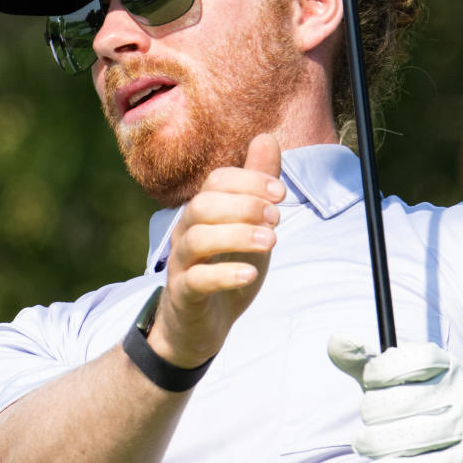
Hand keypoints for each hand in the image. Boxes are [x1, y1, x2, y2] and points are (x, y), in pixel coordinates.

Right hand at [151, 135, 285, 368]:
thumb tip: (267, 137)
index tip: (281, 193)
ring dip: (237, 235)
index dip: (250, 180)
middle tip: (277, 219)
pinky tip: (250, 273)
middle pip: (203, 204)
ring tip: (271, 241)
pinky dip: (224, 274)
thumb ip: (256, 185)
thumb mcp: (249, 224)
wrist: (200, 325)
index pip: (217, 180)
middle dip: (244, 205)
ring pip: (197, 238)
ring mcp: (181, 264)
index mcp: (203, 212)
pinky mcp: (184, 295)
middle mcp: (186, 232)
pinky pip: (196, 280)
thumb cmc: (225, 267)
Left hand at [327, 337, 462, 462]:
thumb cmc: (416, 411)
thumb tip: (336, 339)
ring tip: (362, 444)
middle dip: (372, 411)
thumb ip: (362, 361)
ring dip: (375, 443)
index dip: (380, 372)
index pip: (410, 360)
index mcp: (444, 364)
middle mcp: (460, 391)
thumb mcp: (390, 383)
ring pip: (412, 435)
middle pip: (404, 401)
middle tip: (367, 420)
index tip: (370, 383)